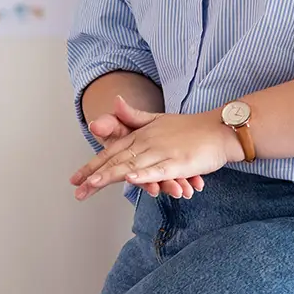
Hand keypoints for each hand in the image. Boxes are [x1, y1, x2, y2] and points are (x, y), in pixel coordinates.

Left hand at [72, 98, 233, 201]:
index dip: (92, 165)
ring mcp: (162, 152)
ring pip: (133, 166)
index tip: (75, 180)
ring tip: (95, 184)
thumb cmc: (189, 129)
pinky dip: (145, 175)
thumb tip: (114, 102)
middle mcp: (148, 143)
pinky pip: (159, 170)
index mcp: (141, 135)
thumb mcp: (158, 121)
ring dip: (113, 175)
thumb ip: (134, 118)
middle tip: (78, 191)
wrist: (218, 129)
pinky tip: (131, 179)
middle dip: (95, 176)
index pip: (111, 151)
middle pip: (117, 160)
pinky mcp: (178, 162)